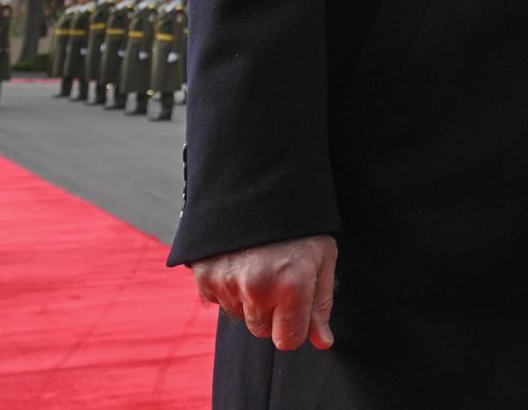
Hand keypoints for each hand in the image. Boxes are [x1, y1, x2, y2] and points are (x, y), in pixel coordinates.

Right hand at [191, 234, 337, 350]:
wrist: (260, 187)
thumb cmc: (300, 226)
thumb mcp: (323, 258)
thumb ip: (322, 304)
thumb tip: (323, 341)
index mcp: (291, 286)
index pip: (287, 340)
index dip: (294, 326)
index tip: (296, 307)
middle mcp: (257, 289)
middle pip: (262, 330)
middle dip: (272, 312)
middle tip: (278, 276)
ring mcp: (228, 283)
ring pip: (239, 316)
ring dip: (249, 299)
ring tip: (260, 263)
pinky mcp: (204, 276)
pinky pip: (217, 300)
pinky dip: (227, 288)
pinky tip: (240, 262)